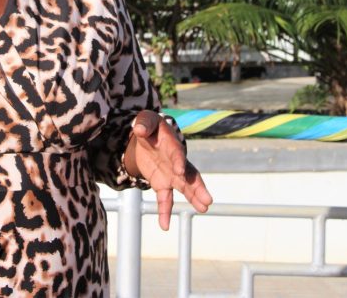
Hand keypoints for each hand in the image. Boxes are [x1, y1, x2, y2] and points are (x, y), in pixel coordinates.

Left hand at [123, 110, 212, 230]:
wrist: (146, 137)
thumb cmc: (149, 126)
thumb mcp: (145, 120)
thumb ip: (144, 123)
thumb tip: (138, 129)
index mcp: (172, 144)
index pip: (177, 153)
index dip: (178, 161)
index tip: (180, 171)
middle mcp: (176, 162)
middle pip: (189, 175)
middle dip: (197, 187)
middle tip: (207, 199)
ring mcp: (171, 174)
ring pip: (184, 188)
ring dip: (193, 198)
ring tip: (203, 208)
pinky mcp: (162, 183)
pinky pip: (165, 199)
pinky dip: (164, 212)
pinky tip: (165, 226)